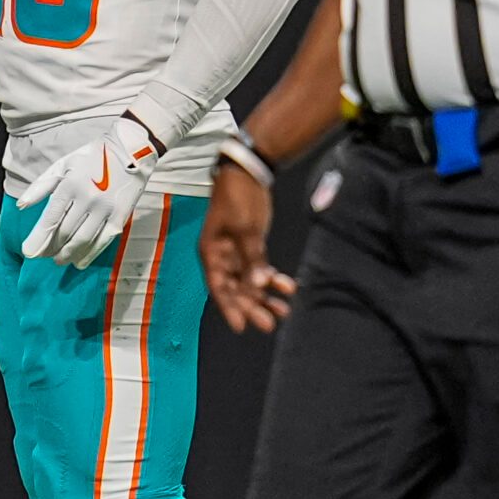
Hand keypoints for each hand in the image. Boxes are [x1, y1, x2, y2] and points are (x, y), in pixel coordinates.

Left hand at [17, 117, 161, 268]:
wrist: (131, 149)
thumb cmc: (92, 157)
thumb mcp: (63, 165)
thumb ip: (41, 186)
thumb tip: (21, 206)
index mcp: (70, 184)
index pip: (50, 219)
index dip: (38, 239)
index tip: (28, 252)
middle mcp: (87, 197)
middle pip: (64, 232)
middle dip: (51, 248)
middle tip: (43, 256)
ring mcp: (105, 208)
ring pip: (82, 240)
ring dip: (68, 254)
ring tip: (59, 261)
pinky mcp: (120, 215)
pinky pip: (102, 241)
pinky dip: (89, 255)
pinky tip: (79, 263)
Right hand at [202, 163, 293, 332]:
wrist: (248, 172)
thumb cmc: (238, 197)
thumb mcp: (245, 229)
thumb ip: (253, 258)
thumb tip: (259, 286)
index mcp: (211, 252)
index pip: (218, 286)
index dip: (229, 307)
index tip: (241, 326)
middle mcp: (222, 256)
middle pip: (235, 289)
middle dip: (252, 306)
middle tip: (268, 323)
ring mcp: (237, 252)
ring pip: (250, 282)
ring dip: (265, 297)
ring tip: (283, 311)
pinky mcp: (251, 247)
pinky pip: (261, 269)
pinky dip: (273, 279)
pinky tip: (287, 287)